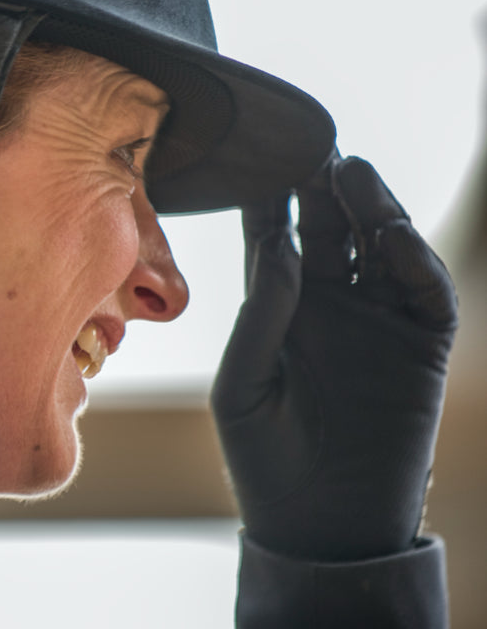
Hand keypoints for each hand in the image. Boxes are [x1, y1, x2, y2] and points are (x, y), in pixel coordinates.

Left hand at [212, 154, 456, 560]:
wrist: (322, 522)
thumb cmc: (263, 456)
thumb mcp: (243, 385)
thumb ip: (260, 315)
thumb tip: (279, 245)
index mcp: (277, 308)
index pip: (272, 238)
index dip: (266, 199)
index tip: (255, 154)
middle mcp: (326, 304)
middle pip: (327, 228)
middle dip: (319, 188)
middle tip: (310, 144)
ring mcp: (375, 320)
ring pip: (378, 247)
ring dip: (369, 209)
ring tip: (349, 172)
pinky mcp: (420, 345)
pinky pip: (423, 291)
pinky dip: (411, 258)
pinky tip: (388, 234)